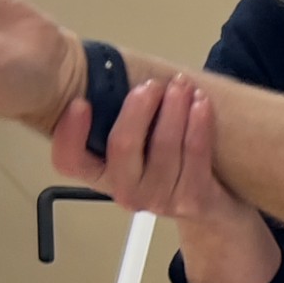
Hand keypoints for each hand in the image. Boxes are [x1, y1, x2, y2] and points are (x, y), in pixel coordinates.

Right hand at [49, 75, 281, 282]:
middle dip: (138, 108)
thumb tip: (111, 73)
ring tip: (181, 85)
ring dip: (174, 108)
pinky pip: (195, 154)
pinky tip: (201, 102)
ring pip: (164, 145)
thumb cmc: (169, 165)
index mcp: (102, 176)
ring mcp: (159, 200)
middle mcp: (125, 192)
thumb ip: (122, 121)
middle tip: (151, 84)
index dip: (70, 134)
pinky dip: (198, 123)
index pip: (70, 161)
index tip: (81, 102)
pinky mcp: (192, 199)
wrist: (213, 209)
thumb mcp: (138, 148)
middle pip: (123, 145)